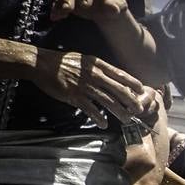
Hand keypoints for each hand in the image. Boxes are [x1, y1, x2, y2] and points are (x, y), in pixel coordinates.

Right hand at [32, 49, 155, 128]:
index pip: (121, 75)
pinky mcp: (75, 96)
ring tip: (126, 119)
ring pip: (108, 101)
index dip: (133, 84)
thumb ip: (100, 69)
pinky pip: (90, 109)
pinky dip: (99, 118)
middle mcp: (95, 75)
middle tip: (139, 110)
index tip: (141, 91)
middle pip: (119, 90)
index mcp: (98, 65)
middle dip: (131, 101)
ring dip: (119, 112)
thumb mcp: (86, 60)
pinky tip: (104, 124)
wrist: (42, 64)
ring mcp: (85, 86)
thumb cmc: (65, 62)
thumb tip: (114, 78)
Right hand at [51, 0, 130, 24]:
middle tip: (68, 9)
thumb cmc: (113, 4)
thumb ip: (116, 5)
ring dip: (59, 4)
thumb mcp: (119, 5)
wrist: (105, 9)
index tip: (85, 4)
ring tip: (59, 14)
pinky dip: (56, 9)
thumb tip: (114, 8)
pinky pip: (57, 2)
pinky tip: (55, 17)